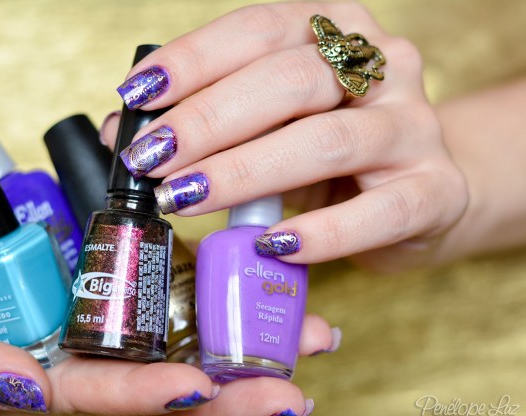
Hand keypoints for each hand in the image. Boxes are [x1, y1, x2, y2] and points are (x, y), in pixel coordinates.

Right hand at [0, 131, 335, 415]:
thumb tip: (21, 393)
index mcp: (43, 375)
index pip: (104, 402)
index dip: (149, 401)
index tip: (200, 389)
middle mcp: (85, 355)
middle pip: (163, 390)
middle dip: (228, 397)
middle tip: (287, 395)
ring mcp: (111, 316)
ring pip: (188, 345)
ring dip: (249, 349)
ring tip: (307, 343)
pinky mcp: (131, 276)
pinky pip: (185, 293)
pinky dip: (231, 297)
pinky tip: (276, 296)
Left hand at [106, 2, 467, 271]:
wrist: (418, 189)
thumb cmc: (330, 152)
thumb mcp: (270, 123)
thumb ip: (207, 121)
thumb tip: (120, 129)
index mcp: (335, 32)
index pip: (258, 29)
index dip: (193, 60)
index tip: (137, 97)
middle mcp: (382, 65)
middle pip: (287, 81)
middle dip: (207, 121)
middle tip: (150, 159)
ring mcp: (414, 126)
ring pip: (325, 141)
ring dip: (243, 172)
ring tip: (184, 198)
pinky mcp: (436, 189)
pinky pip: (377, 212)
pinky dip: (319, 232)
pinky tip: (270, 245)